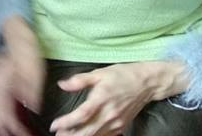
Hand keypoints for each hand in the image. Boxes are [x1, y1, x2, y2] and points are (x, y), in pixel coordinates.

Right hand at [0, 55, 31, 135]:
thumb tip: (33, 108)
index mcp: (3, 76)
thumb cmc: (27, 52)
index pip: (3, 104)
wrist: (16, 36)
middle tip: (7, 135)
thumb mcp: (35, 70)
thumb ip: (33, 89)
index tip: (19, 132)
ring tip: (1, 131)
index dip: (10, 122)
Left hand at [49, 61, 187, 135]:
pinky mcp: (121, 126)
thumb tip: (62, 84)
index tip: (54, 125)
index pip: (81, 115)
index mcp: (101, 98)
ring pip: (96, 135)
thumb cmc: (122, 75)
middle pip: (87, 131)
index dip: (67, 122)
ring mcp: (116, 122)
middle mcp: (109, 113)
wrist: (146, 83)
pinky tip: (86, 135)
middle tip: (57, 135)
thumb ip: (79, 80)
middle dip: (70, 135)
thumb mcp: (99, 72)